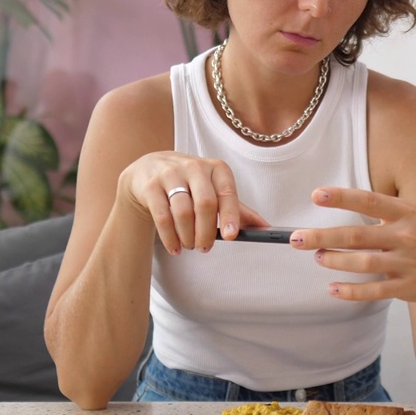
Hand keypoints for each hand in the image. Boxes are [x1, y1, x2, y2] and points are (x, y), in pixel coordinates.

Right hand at [117, 151, 269, 253]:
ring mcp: (170, 175)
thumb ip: (238, 209)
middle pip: (205, 204)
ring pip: (183, 212)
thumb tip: (265, 227)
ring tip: (190, 246)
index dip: (230, 215)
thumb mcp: (214, 189)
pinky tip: (175, 247)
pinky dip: (170, 237)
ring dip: (188, 236)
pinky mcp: (151, 186)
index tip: (231, 235)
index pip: (227, 192)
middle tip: (205, 247)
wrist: (150, 169)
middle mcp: (194, 167)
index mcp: (216, 168)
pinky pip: (162, 216)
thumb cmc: (190, 183)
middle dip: (206, 231)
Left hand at [289, 187, 415, 307]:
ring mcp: (408, 264)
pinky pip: (374, 291)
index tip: (316, 195)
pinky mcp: (408, 288)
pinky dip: (351, 291)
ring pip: (364, 263)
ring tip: (316, 257)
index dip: (342, 198)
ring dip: (336, 261)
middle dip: (323, 236)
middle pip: (358, 236)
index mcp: (408, 213)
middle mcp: (407, 237)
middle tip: (296, 238)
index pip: (370, 201)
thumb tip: (344, 204)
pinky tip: (332, 288)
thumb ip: (385, 213)